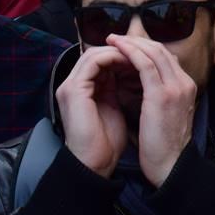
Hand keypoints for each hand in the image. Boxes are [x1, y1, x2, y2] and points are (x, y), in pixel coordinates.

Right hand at [55, 46, 132, 176]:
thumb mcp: (113, 107)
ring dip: (119, 52)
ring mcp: (70, 86)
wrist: (96, 163)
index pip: (100, 61)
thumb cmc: (107, 142)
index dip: (122, 56)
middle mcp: (72, 85)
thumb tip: (132, 73)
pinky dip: (114, 57)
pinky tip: (132, 61)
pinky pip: (94, 61)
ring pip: (95, 53)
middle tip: (144, 51)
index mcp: (80, 89)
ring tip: (140, 55)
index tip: (144, 57)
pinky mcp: (74, 89)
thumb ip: (116, 89)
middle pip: (97, 53)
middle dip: (122, 50)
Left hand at [107, 33, 199, 187]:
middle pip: (160, 49)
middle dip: (137, 40)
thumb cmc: (163, 146)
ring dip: (131, 43)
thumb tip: (141, 86)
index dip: (144, 48)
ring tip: (113, 39)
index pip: (165, 57)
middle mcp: (184, 82)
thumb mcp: (166, 115)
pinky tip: (117, 50)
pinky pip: (145, 65)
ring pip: (153, 52)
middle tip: (117, 37)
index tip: (126, 46)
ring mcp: (175, 87)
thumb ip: (159, 96)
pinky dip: (131, 53)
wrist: (170, 166)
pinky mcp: (162, 94)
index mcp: (185, 87)